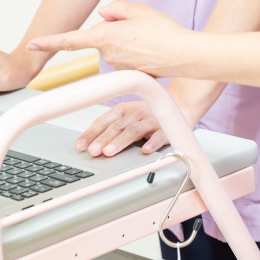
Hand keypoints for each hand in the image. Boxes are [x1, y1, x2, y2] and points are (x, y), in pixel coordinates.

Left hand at [27, 1, 188, 76]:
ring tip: (148, 39)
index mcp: (105, 37)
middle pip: (101, 38)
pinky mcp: (128, 73)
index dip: (49, 41)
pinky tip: (150, 49)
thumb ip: (115, 9)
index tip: (33, 43)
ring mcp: (118, 66)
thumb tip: (105, 15)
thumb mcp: (137, 9)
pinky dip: (135, 52)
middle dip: (114, 31)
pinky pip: (126, 57)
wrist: (183, 55)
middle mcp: (108, 54)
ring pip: (114, 48)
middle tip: (138, 27)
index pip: (70, 40)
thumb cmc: (163, 32)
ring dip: (127, 41)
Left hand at [75, 77, 222, 156]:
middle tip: (93, 151)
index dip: (91, 132)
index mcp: (124, 109)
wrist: (179, 107)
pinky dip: (152, 143)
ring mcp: (151, 120)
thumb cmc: (149, 115)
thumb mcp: (128, 117)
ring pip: (133, 131)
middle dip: (103, 139)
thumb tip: (91, 144)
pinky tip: (145, 151)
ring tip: (109, 152)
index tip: (81, 145)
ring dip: (120, 142)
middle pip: (116, 126)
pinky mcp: (166, 128)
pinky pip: (159, 135)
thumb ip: (113, 129)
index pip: (103, 120)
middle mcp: (135, 113)